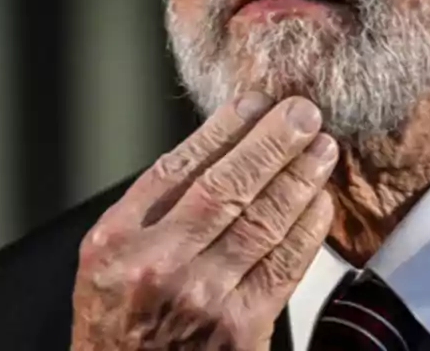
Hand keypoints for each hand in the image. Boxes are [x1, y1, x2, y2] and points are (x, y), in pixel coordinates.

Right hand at [71, 93, 337, 349]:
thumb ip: (152, 215)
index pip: (177, 167)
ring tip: (322, 147)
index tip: (256, 101)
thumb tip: (221, 150)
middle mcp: (156, 266)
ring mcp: (201, 298)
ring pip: (262, 220)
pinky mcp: (241, 328)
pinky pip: (284, 263)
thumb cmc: (120, 331)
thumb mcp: (107, 267)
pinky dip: (308, 227)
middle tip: (303, 111)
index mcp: (114, 243)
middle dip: (272, 142)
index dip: (223, 128)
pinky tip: (320, 201)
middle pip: (225, 185)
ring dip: (299, 177)